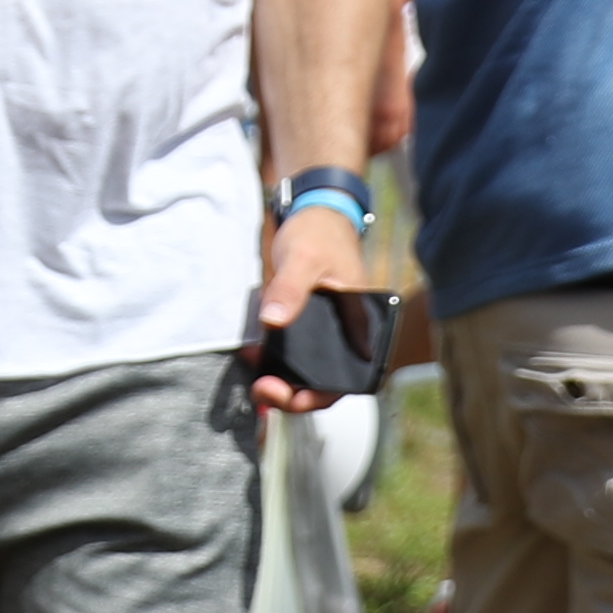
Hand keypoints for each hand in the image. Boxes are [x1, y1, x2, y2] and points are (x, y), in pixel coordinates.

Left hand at [250, 201, 372, 414]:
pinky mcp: (303, 326)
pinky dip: (271, 359)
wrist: (312, 214)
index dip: (316, 397)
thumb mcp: (304, 257)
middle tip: (261, 389)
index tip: (284, 395)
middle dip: (291, 395)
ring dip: (279, 380)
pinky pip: (290, 353)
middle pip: (322, 384)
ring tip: (253, 370)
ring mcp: (323, 334)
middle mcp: (345, 338)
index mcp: (360, 329)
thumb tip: (272, 321)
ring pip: (304, 372)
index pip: (345, 380)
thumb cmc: (319, 235)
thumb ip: (290, 288)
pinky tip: (252, 353)